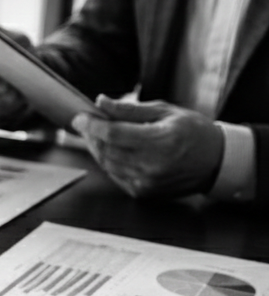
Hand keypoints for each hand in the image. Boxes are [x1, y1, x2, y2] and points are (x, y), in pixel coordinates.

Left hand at [71, 95, 223, 198]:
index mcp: (161, 141)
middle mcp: (152, 165)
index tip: (79, 116)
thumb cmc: (193, 131)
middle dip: (91, 136)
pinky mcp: (143, 193)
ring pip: (107, 165)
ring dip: (96, 149)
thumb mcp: (165, 111)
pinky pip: (115, 175)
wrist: (215, 162)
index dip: (93, 125)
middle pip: (106, 151)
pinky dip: (108, 162)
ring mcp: (146, 182)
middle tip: (85, 123)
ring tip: (96, 134)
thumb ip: (130, 110)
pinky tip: (110, 150)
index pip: (114, 134)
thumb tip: (101, 102)